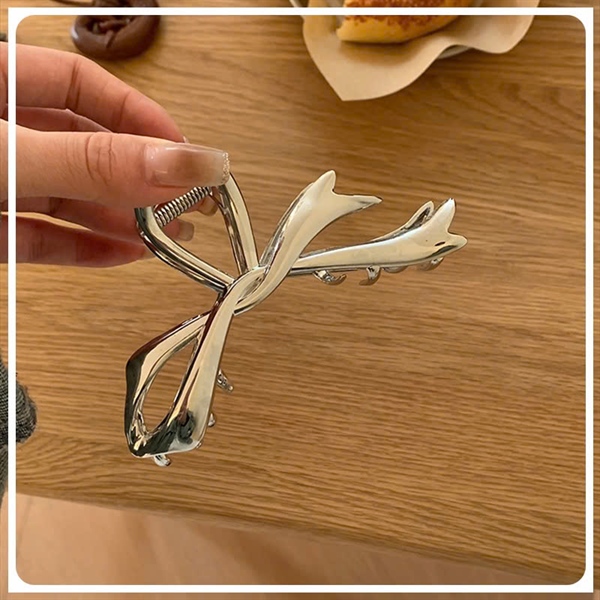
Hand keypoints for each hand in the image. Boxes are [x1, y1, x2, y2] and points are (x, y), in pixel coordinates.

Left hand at [0, 43, 228, 266]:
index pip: (83, 85)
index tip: (184, 154)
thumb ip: (91, 162)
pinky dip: (82, 249)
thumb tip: (176, 165)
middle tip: (186, 201)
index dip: (140, 117)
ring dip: (120, 219)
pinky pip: (41, 237)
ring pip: (67, 197)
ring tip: (165, 235)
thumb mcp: (7, 155)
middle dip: (140, 179)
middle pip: (85, 147)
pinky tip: (121, 253)